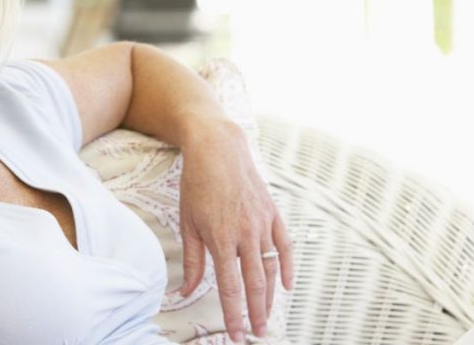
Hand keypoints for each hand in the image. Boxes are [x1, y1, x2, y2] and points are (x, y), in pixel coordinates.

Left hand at [177, 119, 293, 342]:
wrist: (218, 148)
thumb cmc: (197, 184)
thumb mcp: (188, 223)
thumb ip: (192, 261)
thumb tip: (186, 291)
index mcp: (221, 238)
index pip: (230, 286)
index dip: (234, 314)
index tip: (237, 334)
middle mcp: (245, 233)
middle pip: (255, 283)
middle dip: (256, 313)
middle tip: (258, 334)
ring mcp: (263, 223)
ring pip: (271, 267)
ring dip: (270, 295)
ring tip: (267, 316)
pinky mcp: (273, 213)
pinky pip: (285, 245)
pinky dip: (288, 266)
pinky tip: (287, 285)